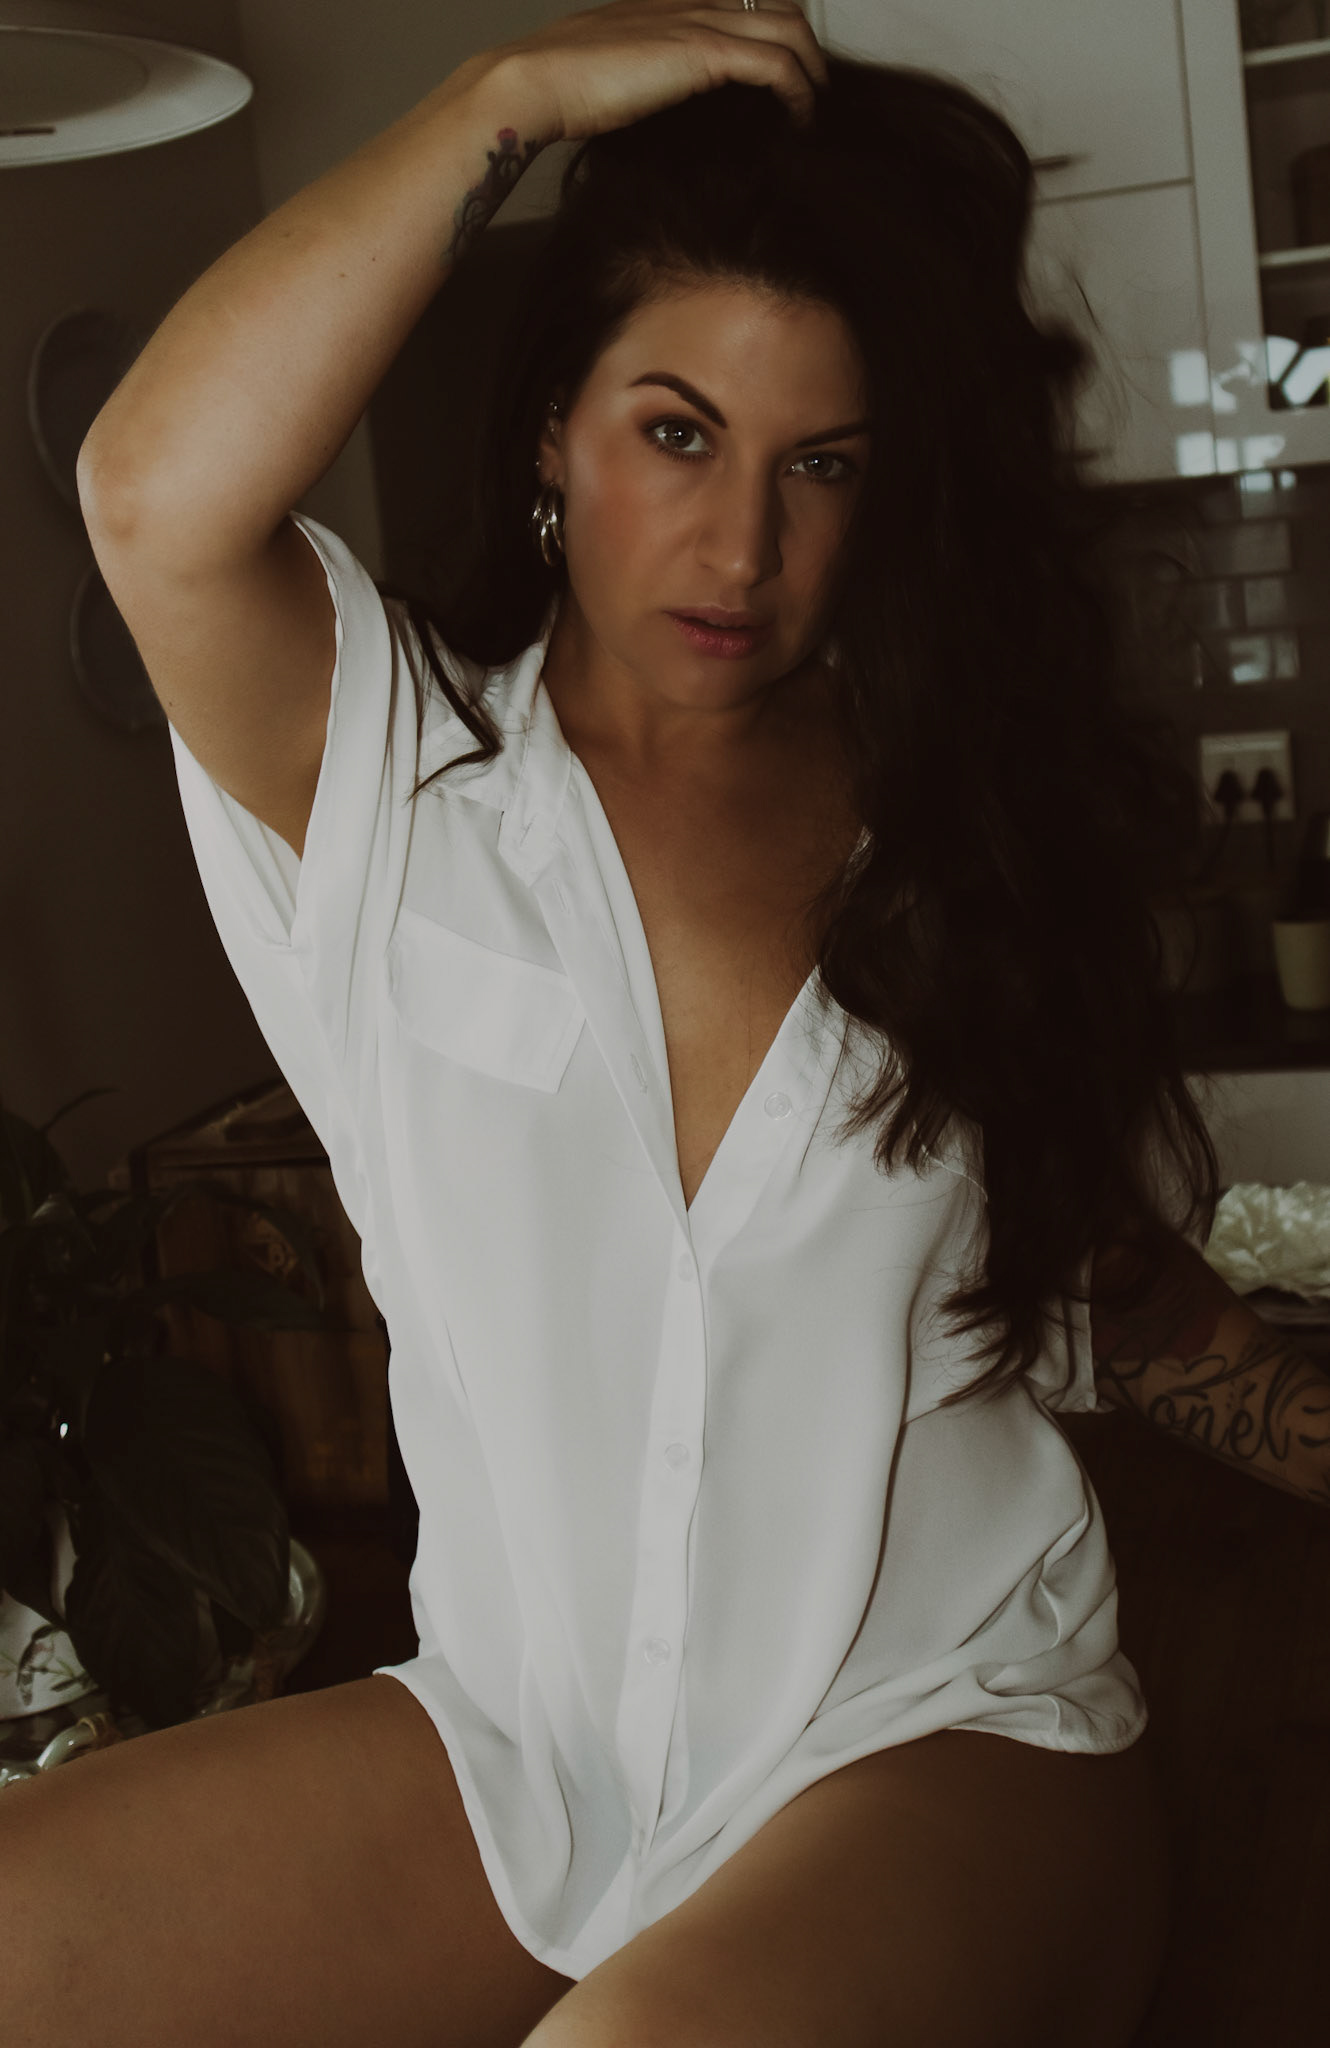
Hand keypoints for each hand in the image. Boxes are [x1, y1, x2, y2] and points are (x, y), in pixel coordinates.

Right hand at [480, 0, 830, 146]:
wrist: (535, 83)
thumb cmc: (561, 93)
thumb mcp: (614, 80)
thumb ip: (647, 84)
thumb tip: (661, 119)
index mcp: (670, 4)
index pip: (744, 3)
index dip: (774, 35)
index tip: (783, 83)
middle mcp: (690, 2)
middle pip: (778, 6)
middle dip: (807, 51)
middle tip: (812, 99)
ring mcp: (698, 21)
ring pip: (788, 27)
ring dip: (812, 72)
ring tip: (813, 113)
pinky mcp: (703, 51)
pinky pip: (775, 63)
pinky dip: (798, 92)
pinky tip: (799, 122)